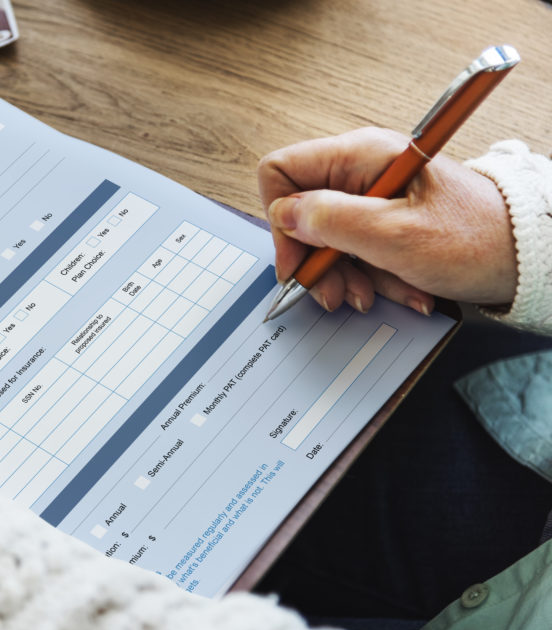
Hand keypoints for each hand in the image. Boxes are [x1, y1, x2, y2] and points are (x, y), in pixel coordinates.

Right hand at [258, 127, 516, 313]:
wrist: (528, 256)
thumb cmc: (476, 239)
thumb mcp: (395, 235)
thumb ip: (331, 221)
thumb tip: (285, 215)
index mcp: (360, 156)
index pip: (281, 172)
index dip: (281, 220)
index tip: (298, 261)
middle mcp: (361, 170)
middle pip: (303, 213)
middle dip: (318, 261)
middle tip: (337, 293)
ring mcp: (373, 195)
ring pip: (328, 239)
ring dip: (348, 275)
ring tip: (376, 294)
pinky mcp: (386, 219)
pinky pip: (357, 250)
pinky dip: (373, 276)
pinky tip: (400, 289)